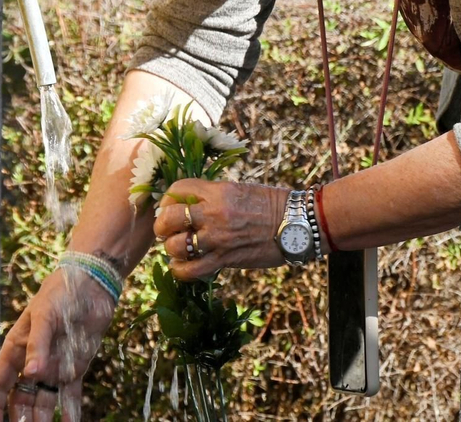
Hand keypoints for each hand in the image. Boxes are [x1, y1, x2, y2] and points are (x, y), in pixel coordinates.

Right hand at [0, 263, 115, 421]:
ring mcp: (53, 368)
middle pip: (20, 400)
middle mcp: (32, 364)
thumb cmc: (60, 294)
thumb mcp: (45, 316)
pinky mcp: (74, 368)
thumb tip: (30, 374)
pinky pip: (69, 396)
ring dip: (42, 420)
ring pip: (43, 403)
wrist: (91, 285)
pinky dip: (69, 412)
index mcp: (16, 350)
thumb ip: (37, 345)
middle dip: (19, 419)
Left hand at [153, 180, 290, 279]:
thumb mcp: (239, 190)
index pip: (178, 189)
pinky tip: (184, 266)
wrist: (298, 224)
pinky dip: (181, 270)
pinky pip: (191, 270)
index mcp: (219, 191)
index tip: (170, 206)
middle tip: (167, 229)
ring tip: (178, 248)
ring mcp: (219, 238)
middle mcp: (215, 213)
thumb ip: (213, 196)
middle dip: (163, 225)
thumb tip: (189, 204)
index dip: (168, 198)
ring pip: (175, 246)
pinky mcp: (225, 260)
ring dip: (171, 249)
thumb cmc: (272, 204)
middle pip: (169, 218)